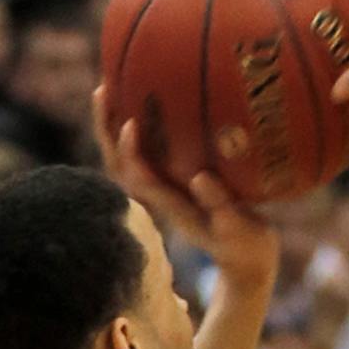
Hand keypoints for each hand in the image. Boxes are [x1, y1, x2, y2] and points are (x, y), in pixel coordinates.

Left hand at [95, 91, 279, 280]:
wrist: (245, 262)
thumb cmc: (244, 246)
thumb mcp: (237, 230)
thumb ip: (219, 205)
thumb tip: (199, 177)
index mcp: (172, 206)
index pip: (140, 179)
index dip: (130, 153)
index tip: (129, 124)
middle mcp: (161, 195)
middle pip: (121, 164)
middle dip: (107, 129)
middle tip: (103, 89)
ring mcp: (165, 188)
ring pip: (129, 156)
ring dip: (114, 124)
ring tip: (110, 86)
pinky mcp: (174, 182)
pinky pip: (148, 152)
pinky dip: (139, 128)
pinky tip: (143, 99)